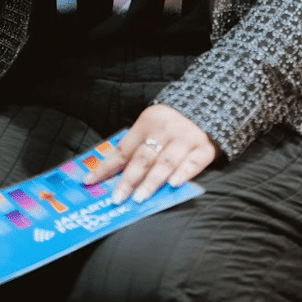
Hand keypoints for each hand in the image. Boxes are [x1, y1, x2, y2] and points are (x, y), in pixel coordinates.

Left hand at [85, 105, 217, 203]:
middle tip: (117, 198)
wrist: (211, 103)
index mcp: (148, 122)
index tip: (90, 182)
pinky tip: (173, 185)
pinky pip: (193, 162)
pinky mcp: (205, 148)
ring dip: (151, 181)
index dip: (107, 166)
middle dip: (129, 179)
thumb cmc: (173, 123)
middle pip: (144, 157)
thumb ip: (136, 147)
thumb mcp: (151, 126)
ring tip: (139, 198)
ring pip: (166, 162)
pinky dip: (184, 173)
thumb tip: (111, 174)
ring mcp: (186, 138)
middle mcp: (166, 129)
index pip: (124, 148)